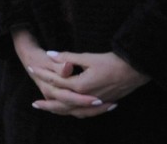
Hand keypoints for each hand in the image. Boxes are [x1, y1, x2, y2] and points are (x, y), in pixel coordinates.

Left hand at [20, 38, 149, 117]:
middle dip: (47, 103)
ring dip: (59, 111)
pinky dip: (74, 112)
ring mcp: (94, 102)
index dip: (43, 74)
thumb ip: (67, 57)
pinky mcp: (101, 104)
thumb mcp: (88, 57)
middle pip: (61, 103)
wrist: (134, 70)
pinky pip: (84, 113)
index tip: (32, 70)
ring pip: (72, 111)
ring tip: (49, 111)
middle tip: (34, 104)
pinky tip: (70, 111)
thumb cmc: (111, 62)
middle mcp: (86, 97)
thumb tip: (50, 54)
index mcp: (80, 85)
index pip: (56, 81)